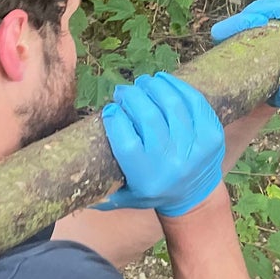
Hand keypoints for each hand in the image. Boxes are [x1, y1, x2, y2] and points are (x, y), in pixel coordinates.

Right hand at [98, 73, 225, 216]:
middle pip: (148, 117)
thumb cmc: (152, 191)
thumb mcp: (124, 195)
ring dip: (154, 87)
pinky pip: (195, 102)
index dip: (115, 119)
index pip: (126, 140)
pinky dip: (178, 87)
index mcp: (146, 177)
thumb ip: (100, 186)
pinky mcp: (212, 134)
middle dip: (132, 97)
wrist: (194, 198)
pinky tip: (165, 80)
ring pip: (172, 105)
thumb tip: (66, 171)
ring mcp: (195, 147)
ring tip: (143, 82)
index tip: (110, 108)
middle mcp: (171, 162)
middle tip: (124, 91)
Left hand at [211, 0, 279, 109]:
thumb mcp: (270, 101)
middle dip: (276, 9)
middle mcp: (242, 34)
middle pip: (254, 10)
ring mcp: (260, 23)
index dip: (239, 23)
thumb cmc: (260, 99)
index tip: (259, 23)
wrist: (266, 94)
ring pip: (270, 3)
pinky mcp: (276, 19)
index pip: (224, 30)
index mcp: (230, 51)